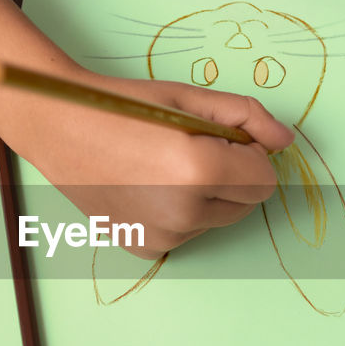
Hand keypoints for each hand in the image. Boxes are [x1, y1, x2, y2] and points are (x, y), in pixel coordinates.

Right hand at [8, 67, 294, 258]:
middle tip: (188, 148)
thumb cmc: (123, 106)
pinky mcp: (146, 247)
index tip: (220, 137)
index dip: (250, 155)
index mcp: (202, 169)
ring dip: (205, 196)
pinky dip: (179, 212)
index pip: (266, 180)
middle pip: (246, 204)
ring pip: (216, 219)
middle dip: (231, 176)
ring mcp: (164, 235)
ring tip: (162, 166)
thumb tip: (285, 141)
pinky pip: (186, 232)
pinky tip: (147, 186)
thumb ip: (247, 116)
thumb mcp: (189, 98)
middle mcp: (185, 211)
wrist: (59, 128)